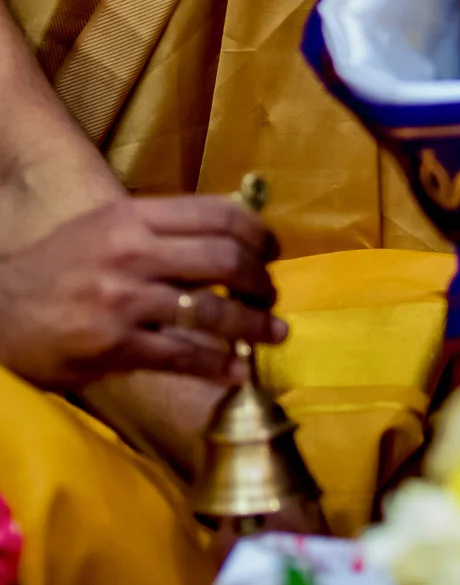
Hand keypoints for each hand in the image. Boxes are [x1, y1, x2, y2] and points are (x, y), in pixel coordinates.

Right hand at [0, 197, 283, 391]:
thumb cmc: (59, 268)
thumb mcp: (106, 229)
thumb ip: (161, 229)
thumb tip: (232, 236)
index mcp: (132, 217)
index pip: (218, 214)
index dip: (258, 232)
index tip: (272, 249)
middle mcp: (131, 253)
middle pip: (225, 258)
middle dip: (261, 278)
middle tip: (271, 292)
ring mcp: (122, 301)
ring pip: (212, 310)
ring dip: (254, 323)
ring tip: (274, 331)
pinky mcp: (114, 346)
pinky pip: (182, 355)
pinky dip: (218, 364)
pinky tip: (237, 370)